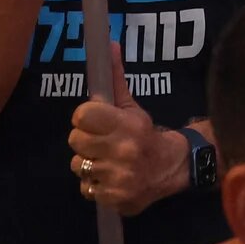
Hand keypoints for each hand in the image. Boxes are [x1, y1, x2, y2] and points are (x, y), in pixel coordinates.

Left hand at [67, 44, 188, 214]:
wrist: (170, 168)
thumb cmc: (144, 133)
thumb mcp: (131, 106)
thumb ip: (114, 78)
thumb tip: (109, 45)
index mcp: (126, 124)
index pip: (82, 115)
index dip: (84, 117)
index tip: (94, 121)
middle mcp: (122, 150)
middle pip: (75, 141)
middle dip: (84, 140)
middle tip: (98, 140)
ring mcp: (118, 177)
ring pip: (77, 165)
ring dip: (87, 163)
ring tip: (104, 160)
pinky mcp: (114, 198)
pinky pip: (85, 189)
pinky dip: (93, 184)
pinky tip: (108, 177)